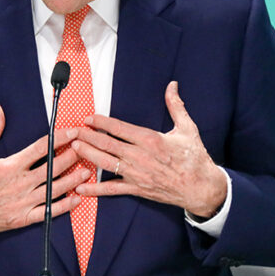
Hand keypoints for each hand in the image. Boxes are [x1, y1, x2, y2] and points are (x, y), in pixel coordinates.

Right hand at [0, 103, 92, 239]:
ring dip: (72, 179)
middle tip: (86, 148)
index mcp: (9, 165)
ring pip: (54, 189)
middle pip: (53, 168)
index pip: (41, 148)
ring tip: (86, 170)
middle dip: (72, 156)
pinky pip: (48, 212)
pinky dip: (64, 206)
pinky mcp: (22, 218)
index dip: (60, 138)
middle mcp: (19, 183)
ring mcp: (22, 202)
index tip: (73, 131)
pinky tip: (76, 198)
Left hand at [71, 81, 227, 217]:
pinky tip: (81, 187)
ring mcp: (137, 174)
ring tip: (73, 148)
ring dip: (88, 155)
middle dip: (88, 137)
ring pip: (106, 164)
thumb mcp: (187, 129)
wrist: (202, 188)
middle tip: (72, 130)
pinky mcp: (137, 189)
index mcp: (151, 140)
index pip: (120, 128)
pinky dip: (96, 190)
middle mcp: (141, 157)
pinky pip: (113, 190)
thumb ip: (176, 106)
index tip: (89, 118)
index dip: (102, 122)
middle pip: (108, 145)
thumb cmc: (195, 158)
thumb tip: (172, 85)